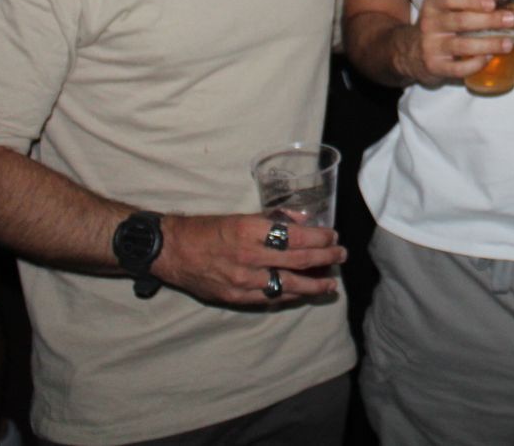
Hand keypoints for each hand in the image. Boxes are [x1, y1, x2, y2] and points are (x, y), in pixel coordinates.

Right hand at [154, 212, 345, 305]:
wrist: (172, 250)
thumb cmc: (207, 229)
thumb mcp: (240, 216)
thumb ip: (273, 219)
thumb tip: (304, 221)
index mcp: (250, 231)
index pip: (296, 236)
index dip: (320, 238)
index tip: (333, 236)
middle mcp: (249, 256)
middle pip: (298, 260)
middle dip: (325, 259)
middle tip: (341, 256)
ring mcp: (243, 280)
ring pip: (289, 285)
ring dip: (314, 284)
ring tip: (331, 283)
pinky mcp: (236, 297)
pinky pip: (271, 298)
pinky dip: (291, 295)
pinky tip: (304, 292)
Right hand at [395, 0, 513, 85]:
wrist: (410, 52)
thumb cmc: (439, 25)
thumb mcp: (446, 8)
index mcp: (433, 4)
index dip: (473, 0)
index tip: (492, 3)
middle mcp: (429, 24)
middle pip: (461, 21)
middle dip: (489, 21)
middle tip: (510, 20)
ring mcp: (431, 46)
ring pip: (463, 45)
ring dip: (488, 44)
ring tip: (508, 43)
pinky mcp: (435, 66)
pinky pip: (459, 68)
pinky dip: (476, 63)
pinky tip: (489, 58)